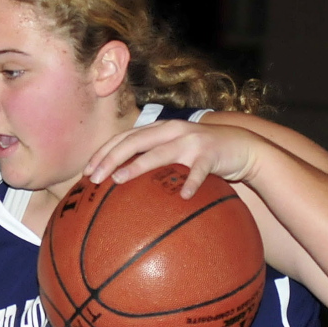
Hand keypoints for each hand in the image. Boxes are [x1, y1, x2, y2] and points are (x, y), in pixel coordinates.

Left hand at [83, 119, 260, 197]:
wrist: (241, 147)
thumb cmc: (200, 154)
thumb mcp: (174, 150)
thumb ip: (152, 158)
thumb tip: (121, 180)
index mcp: (159, 129)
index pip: (124, 138)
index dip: (103, 152)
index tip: (86, 171)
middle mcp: (171, 131)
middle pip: (134, 142)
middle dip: (110, 159)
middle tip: (94, 179)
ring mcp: (191, 141)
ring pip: (160, 153)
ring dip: (138, 166)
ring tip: (119, 179)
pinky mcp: (210, 154)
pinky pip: (198, 171)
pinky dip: (191, 183)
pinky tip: (183, 196)